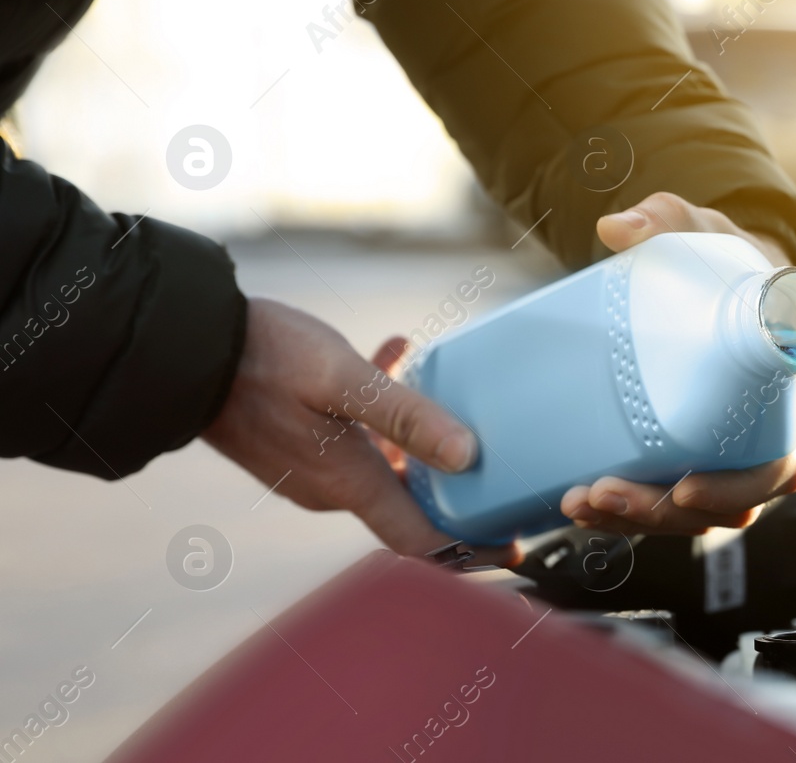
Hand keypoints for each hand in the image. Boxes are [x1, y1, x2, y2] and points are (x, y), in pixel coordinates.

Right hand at [203, 298, 521, 564]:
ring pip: (384, 464)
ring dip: (419, 438)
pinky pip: (354, 432)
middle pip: (408, 505)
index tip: (510, 549)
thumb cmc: (263, 359)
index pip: (419, 542)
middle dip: (454, 490)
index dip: (468, 552)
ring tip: (454, 398)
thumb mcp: (345, 381)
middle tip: (502, 469)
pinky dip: (382, 406)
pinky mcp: (296, 440)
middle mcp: (330, 488)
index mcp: (347, 484)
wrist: (181, 348)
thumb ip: (407, 418)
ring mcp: (311, 466)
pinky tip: (395, 352)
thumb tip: (469, 456)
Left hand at [560, 192, 795, 533]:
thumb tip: (616, 228)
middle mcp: (757, 436)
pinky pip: (662, 506)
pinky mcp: (683, 458)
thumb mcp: (700, 233)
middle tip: (605, 492)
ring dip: (635, 521)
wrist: (712, 274)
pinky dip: (623, 516)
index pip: (779, 466)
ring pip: (690, 518)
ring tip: (581, 502)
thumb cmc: (723, 262)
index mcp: (781, 395)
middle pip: (726, 508)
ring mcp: (721, 454)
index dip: (738, 489)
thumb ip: (666, 220)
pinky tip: (577, 504)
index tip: (686, 487)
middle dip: (661, 513)